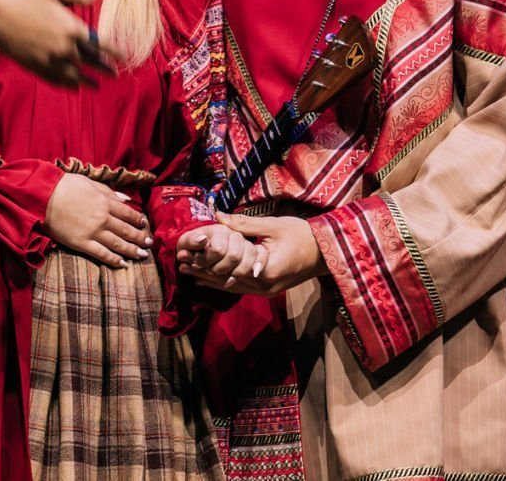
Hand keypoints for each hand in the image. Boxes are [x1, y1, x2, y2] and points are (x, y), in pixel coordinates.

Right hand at [0, 0, 114, 84]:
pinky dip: (66, 84)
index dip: (113, 51)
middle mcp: (64, 47)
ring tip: (95, 85)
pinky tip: (72, 87)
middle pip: (90, 62)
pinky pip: (55, 80)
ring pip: (73, 75)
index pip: (100, 43)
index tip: (124, 57)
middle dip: (103, 68)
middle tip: (114, 74)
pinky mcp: (34, 67)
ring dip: (86, 80)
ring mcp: (49, 60)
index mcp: (71, 27)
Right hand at [43, 173, 150, 267]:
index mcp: (105, 202)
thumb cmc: (65, 186)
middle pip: (126, 230)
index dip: (138, 220)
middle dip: (140, 237)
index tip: (144, 224)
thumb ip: (109, 192)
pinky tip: (123, 264)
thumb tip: (126, 199)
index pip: (128, 213)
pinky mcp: (81, 243)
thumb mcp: (90, 182)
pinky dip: (113, 259)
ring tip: (142, 255)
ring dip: (132, 250)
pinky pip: (101, 254)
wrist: (44, 196)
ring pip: (117, 244)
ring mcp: (92, 232)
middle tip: (149, 243)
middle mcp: (102, 218)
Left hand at [181, 213, 325, 295]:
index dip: (206, 260)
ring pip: (232, 287)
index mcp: (264, 268)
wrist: (325, 252)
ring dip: (210, 280)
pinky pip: (241, 289)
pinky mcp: (268, 291)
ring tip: (189, 274)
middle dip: (202, 271)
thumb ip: (243, 223)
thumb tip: (217, 215)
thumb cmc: (301, 234)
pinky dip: (224, 284)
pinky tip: (210, 283)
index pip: (228, 266)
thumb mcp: (272, 225)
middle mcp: (263, 286)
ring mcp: (266, 291)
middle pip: (226, 280)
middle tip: (180, 264)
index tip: (187, 254)